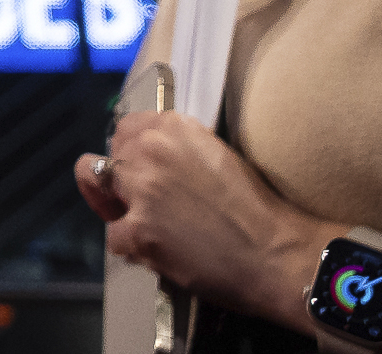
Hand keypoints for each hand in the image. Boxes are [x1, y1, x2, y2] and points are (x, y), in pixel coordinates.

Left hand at [77, 110, 333, 325]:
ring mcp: (143, 191)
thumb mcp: (216, 157)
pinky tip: (161, 253)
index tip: (141, 172)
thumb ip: (177, 150)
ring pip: (102, 197)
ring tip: (154, 230)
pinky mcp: (140, 231)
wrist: (278, 254)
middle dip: (120, 184)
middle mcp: (151, 150)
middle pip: (106, 162)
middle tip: (147, 206)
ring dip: (123, 214)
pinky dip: (134, 248)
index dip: (130, 154)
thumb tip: (146, 158)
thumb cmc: (257, 210)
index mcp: (173, 127)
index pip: (125, 130)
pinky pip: (116, 238)